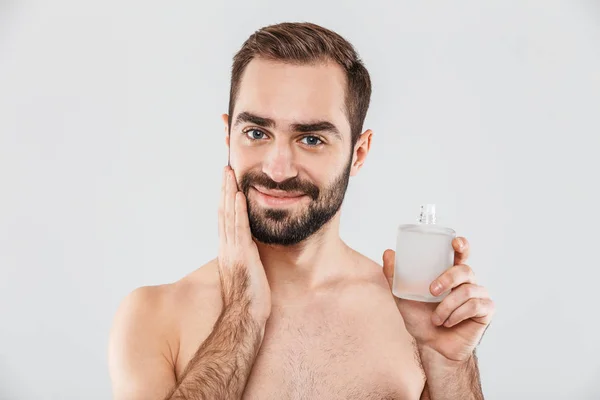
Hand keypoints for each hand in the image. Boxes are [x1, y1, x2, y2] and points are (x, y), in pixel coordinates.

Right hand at [218, 166, 270, 320]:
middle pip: (222, 212)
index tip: (227, 182)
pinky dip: (238, 211)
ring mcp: (232, 250)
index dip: (225, 199)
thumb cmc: (249, 299)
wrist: (244, 316)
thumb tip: (252, 248)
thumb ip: (246, 257)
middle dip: (224, 189)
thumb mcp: (246, 272)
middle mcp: (226, 247)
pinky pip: (239, 228)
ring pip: (228, 216)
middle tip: (225, 169)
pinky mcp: (242, 255)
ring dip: (228, 192)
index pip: (224, 219)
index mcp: (228, 250)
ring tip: (229, 173)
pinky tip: (238, 195)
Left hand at [382, 237, 494, 361]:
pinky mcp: (486, 310)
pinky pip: (474, 306)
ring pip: (467, 290)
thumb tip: (388, 252)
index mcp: (451, 273)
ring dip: (447, 306)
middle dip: (448, 278)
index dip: (462, 245)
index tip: (455, 243)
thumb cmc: (421, 319)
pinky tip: (449, 323)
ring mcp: (479, 295)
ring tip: (437, 318)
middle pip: (465, 269)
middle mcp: (467, 281)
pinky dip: (457, 315)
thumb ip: (395, 276)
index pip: (461, 253)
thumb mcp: (403, 296)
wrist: (432, 347)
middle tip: (432, 291)